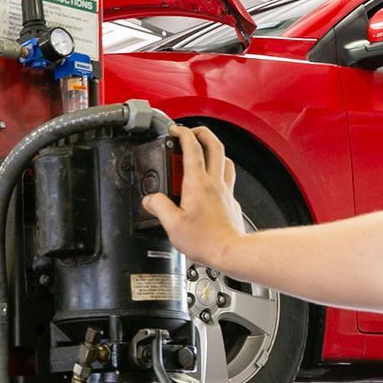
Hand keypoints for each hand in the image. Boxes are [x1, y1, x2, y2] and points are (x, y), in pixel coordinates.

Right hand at [141, 125, 244, 266]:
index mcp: (198, 184)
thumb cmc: (206, 240)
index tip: (175, 131)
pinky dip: (220, 171)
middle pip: (215, 145)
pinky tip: (213, 180)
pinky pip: (229, 178)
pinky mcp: (232, 202)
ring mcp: (226, 191)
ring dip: (214, 150)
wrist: (231, 251)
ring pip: (225, 159)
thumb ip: (159, 207)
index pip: (192, 148)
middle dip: (202, 133)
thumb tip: (150, 199)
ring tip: (204, 152)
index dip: (182, 134)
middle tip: (192, 132)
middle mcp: (215, 183)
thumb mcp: (172, 225)